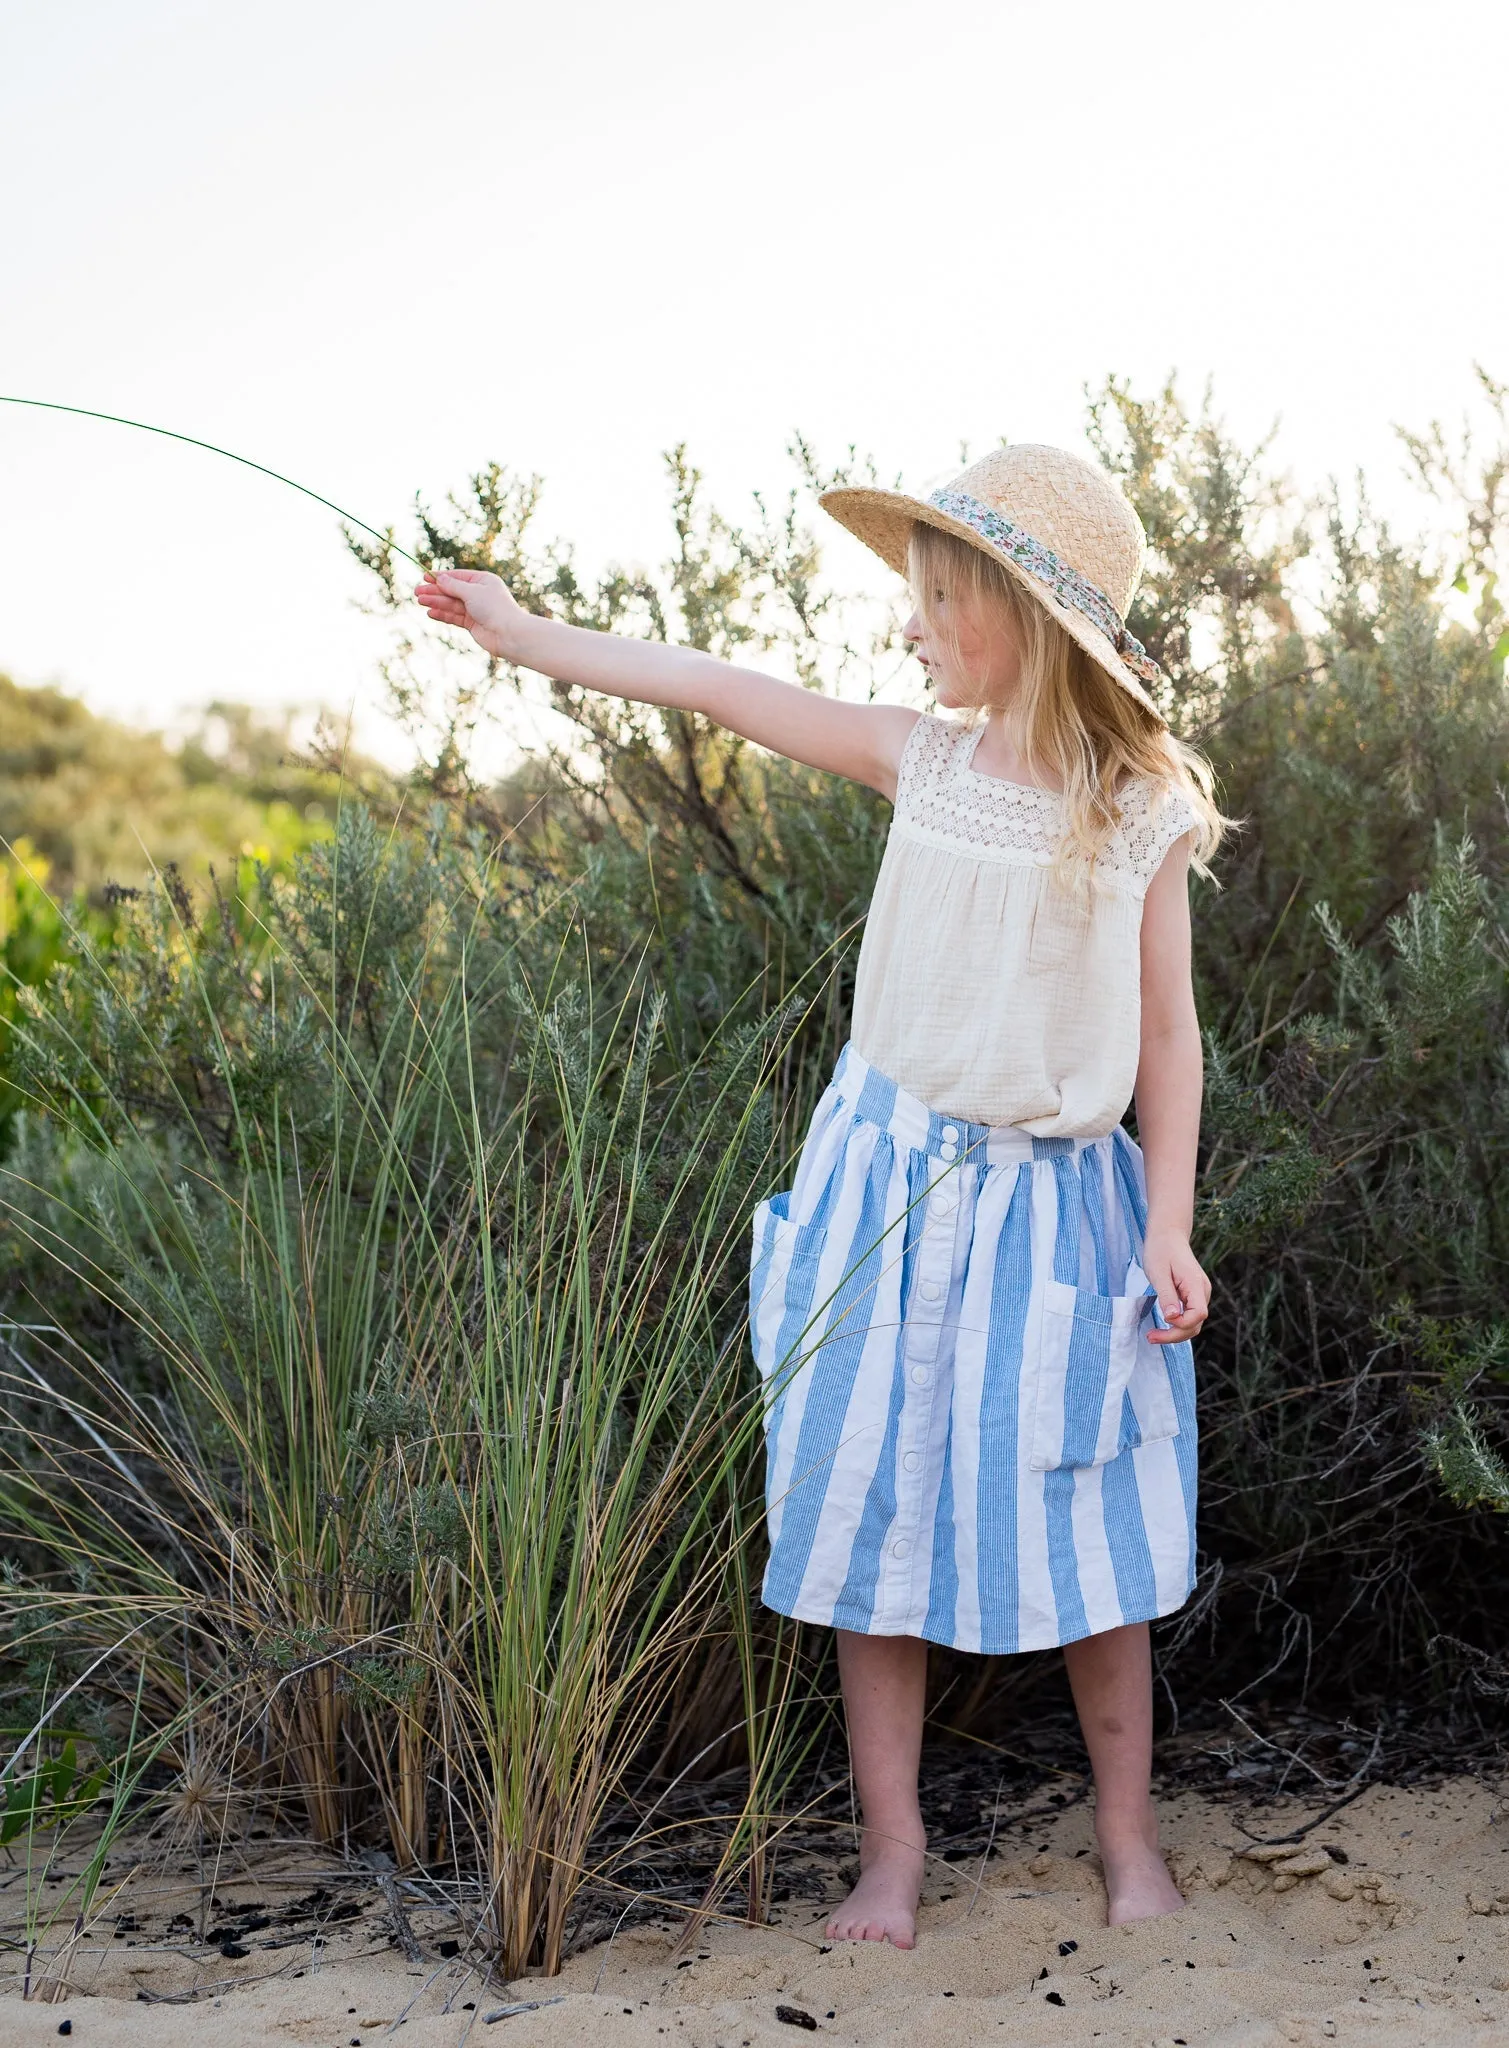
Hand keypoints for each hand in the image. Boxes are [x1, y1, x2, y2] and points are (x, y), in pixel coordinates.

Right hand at [414, 568, 528, 660]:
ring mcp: (475, 609)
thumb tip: (439, 578)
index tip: (425, 577)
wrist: (508, 634)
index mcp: (482, 581)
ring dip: (436, 602)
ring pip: (452, 604)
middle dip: (435, 591)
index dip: (440, 577)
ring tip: (420, 601)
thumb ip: (453, 586)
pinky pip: (454, 617)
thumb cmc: (494, 608)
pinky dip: (443, 614)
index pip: (457, 576)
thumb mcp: (471, 592)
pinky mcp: (473, 624)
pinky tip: (430, 613)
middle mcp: (479, 594)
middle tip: (417, 592)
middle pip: (452, 590)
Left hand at [1140, 1227, 1209, 1344]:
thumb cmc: (1161, 1250)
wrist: (1168, 1234)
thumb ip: (1167, 1296)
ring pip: (1193, 1323)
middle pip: (1196, 1323)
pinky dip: (1176, 1324)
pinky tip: (1162, 1326)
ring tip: (1153, 1336)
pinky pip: (1189, 1316)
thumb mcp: (1158, 1273)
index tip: (1162, 1319)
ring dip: (1175, 1333)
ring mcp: (1199, 1294)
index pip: (1198, 1314)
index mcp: (1196, 1284)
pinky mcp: (1193, 1295)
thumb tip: (1172, 1318)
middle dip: (1174, 1335)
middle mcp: (1202, 1291)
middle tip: (1150, 1337)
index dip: (1181, 1324)